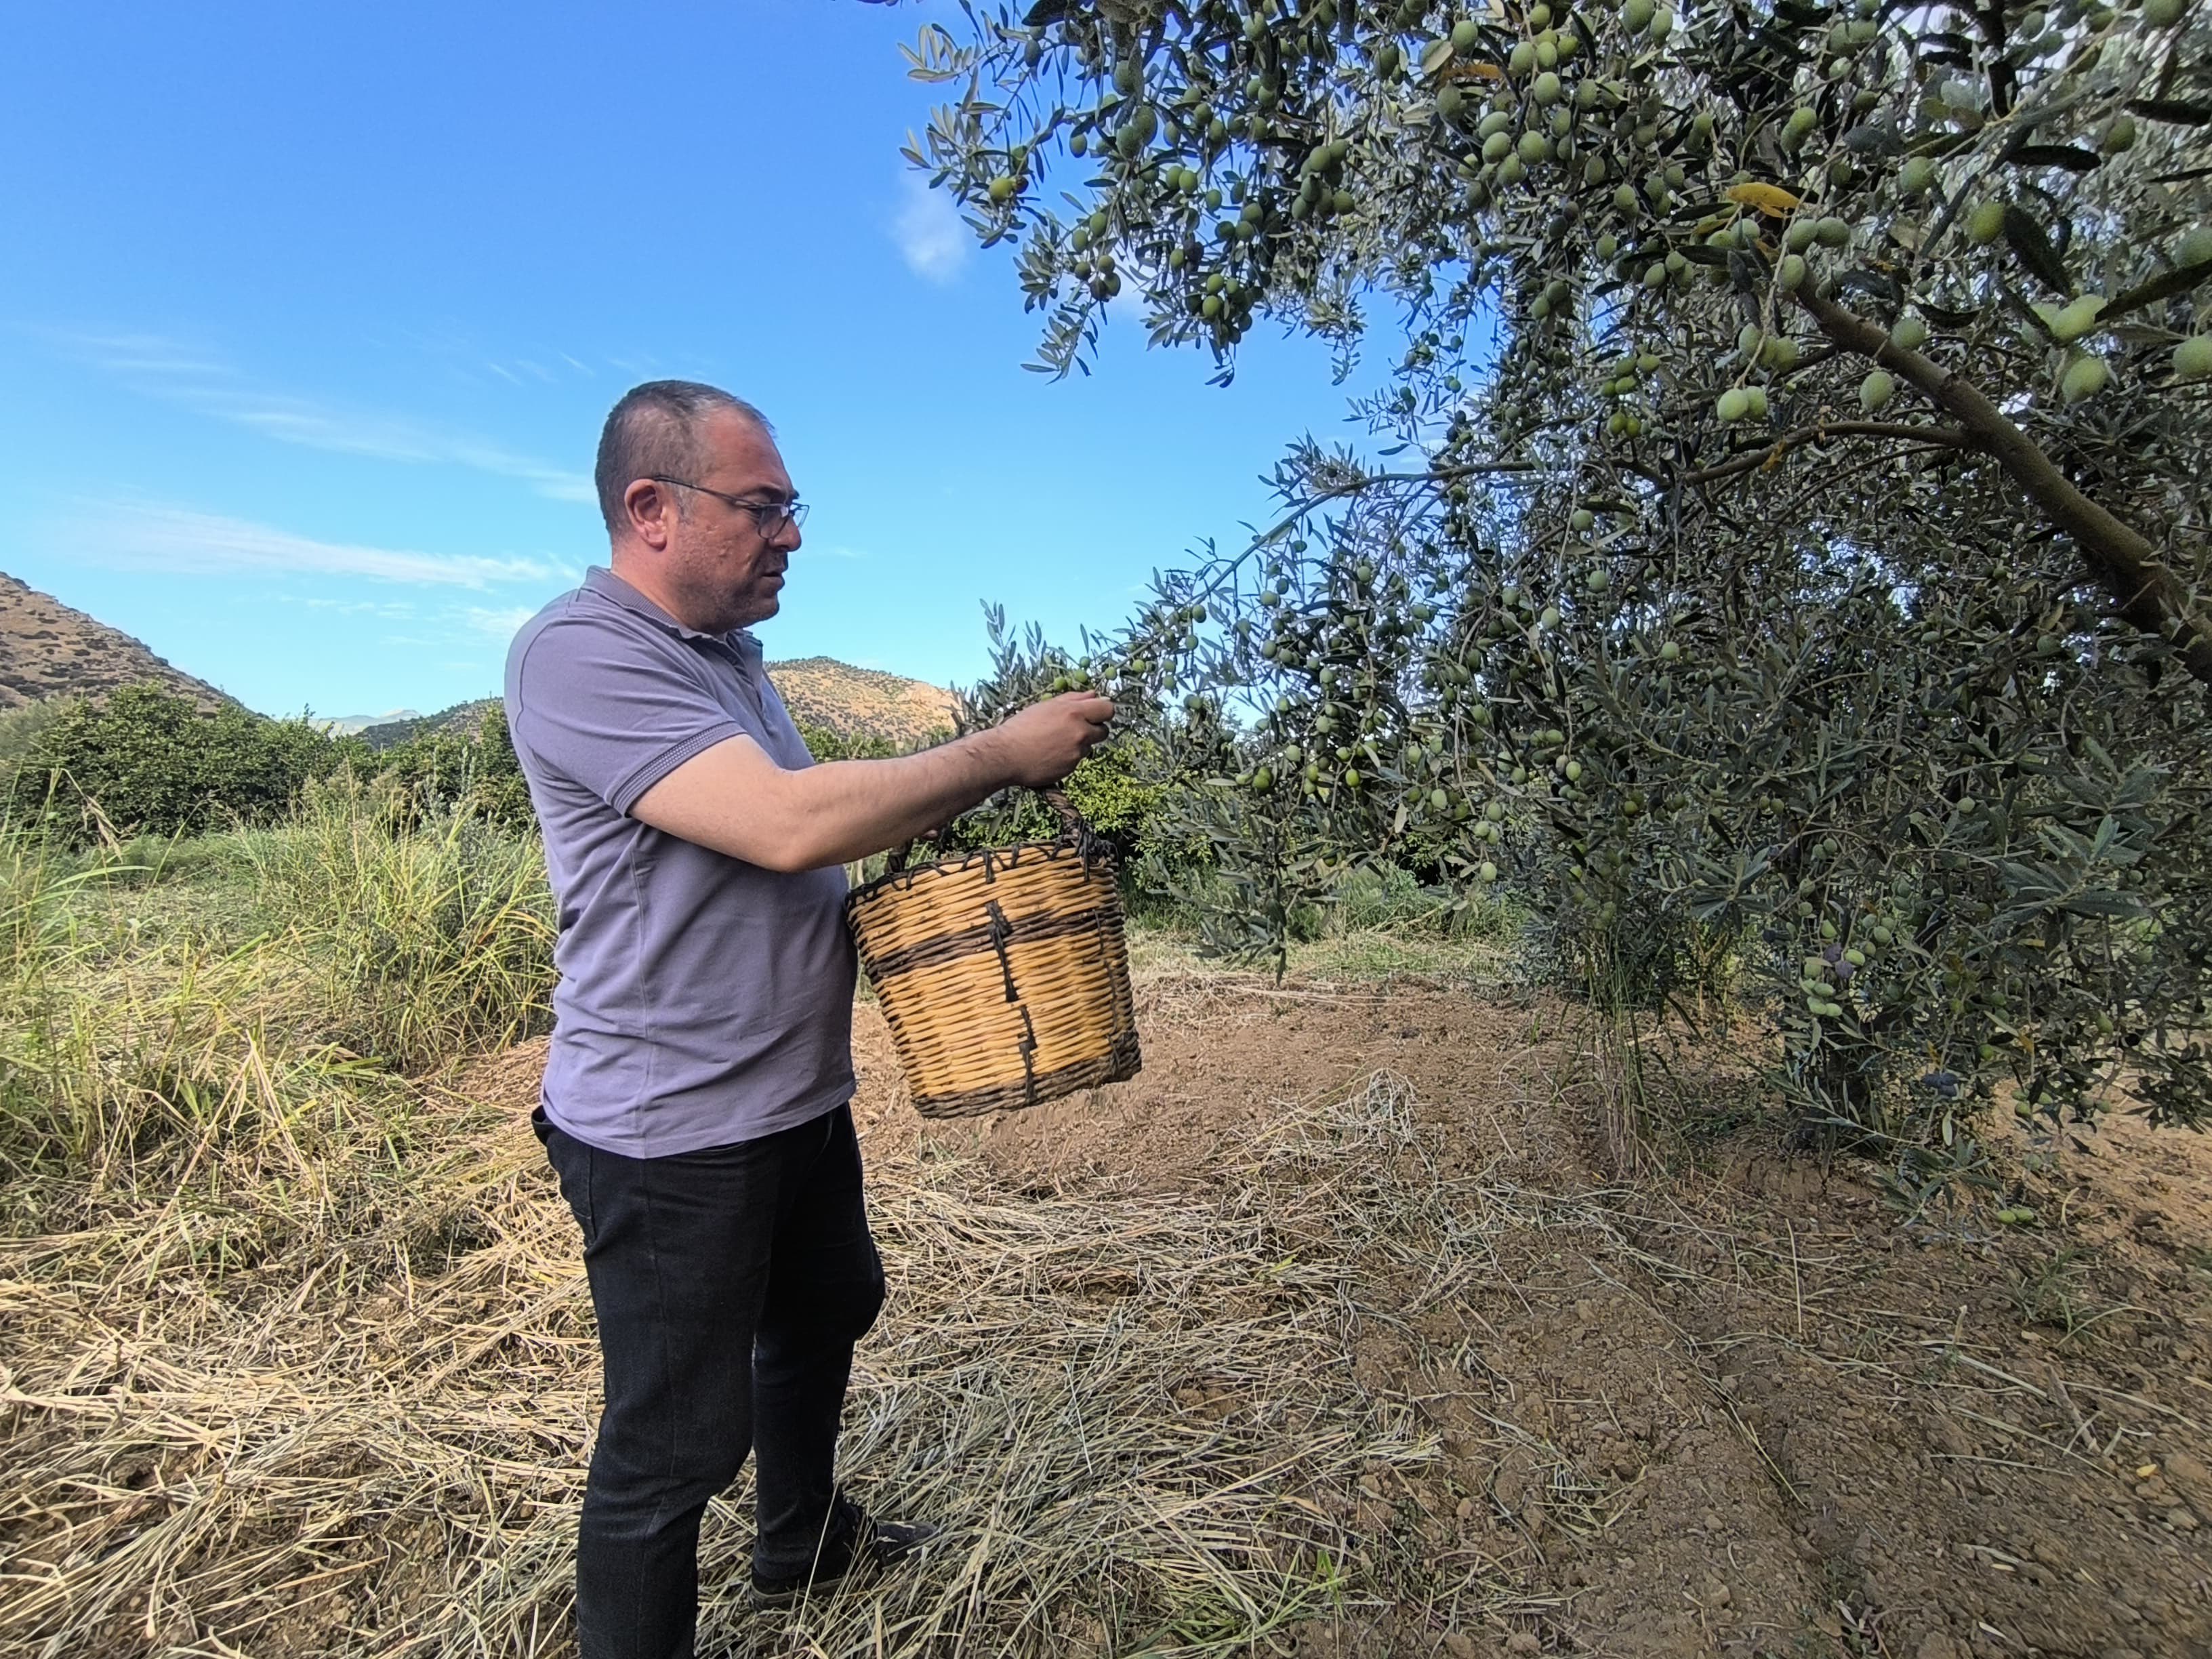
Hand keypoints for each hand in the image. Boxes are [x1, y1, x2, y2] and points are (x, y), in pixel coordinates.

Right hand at [993, 692, 1114, 787]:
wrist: (1006, 754)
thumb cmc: (1022, 726)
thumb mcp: (1047, 706)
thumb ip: (1073, 699)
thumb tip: (1094, 695)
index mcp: (1074, 712)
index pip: (1108, 709)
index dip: (1103, 711)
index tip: (1095, 714)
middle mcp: (1080, 732)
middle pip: (1104, 731)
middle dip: (1093, 729)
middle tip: (1075, 729)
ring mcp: (1077, 752)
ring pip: (1089, 746)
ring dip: (1078, 744)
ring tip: (1055, 743)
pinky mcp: (1071, 768)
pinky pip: (1077, 760)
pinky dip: (1068, 757)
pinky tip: (1050, 754)